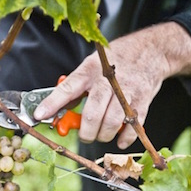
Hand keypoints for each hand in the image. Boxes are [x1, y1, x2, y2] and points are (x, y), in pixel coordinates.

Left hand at [33, 34, 166, 147]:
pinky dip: (124, 138)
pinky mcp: (143, 101)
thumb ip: (77, 87)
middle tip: (85, 136)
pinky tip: (119, 139)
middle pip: (92, 114)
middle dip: (85, 132)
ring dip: (103, 135)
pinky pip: (132, 127)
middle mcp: (108, 81)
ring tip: (101, 134)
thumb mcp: (92, 65)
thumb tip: (58, 109)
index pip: (68, 88)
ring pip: (111, 123)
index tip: (39, 115)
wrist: (151, 51)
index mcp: (91, 70)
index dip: (52, 103)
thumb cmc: (117, 61)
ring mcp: (127, 92)